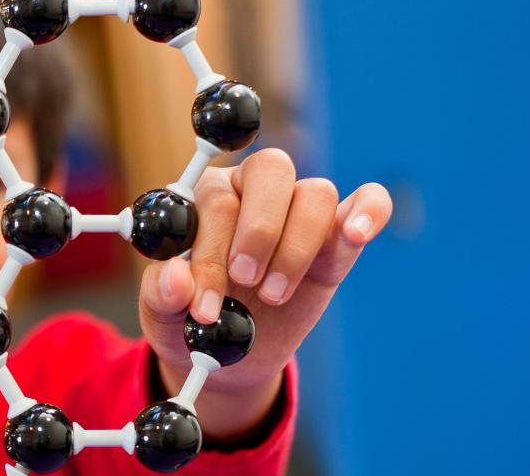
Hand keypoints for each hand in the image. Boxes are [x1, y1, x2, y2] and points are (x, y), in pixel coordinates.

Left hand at [137, 148, 392, 438]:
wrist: (227, 358)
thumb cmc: (186, 322)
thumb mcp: (160, 314)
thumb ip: (160, 292)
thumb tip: (176, 278)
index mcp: (203, 198)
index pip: (215, 200)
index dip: (211, 251)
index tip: (205, 306)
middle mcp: (252, 192)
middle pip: (270, 171)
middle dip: (258, 231)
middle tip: (246, 281)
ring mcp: (297, 214)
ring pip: (315, 194)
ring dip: (297, 246)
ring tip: (274, 295)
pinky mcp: (337, 241)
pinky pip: (367, 203)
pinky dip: (369, 211)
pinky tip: (356, 233)